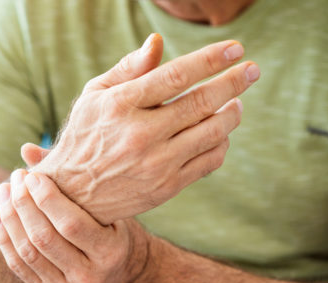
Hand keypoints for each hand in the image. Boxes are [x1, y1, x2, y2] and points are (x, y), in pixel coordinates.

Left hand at [0, 169, 149, 282]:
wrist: (118, 268)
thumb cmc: (112, 227)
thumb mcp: (105, 205)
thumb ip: (70, 178)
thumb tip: (26, 149)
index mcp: (109, 252)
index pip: (70, 224)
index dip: (47, 198)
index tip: (32, 175)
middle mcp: (88, 276)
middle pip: (44, 238)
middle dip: (24, 204)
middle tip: (16, 177)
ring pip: (27, 252)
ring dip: (10, 218)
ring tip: (4, 191)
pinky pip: (17, 265)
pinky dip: (3, 237)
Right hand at [33, 34, 259, 224]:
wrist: (74, 196)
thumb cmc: (84, 137)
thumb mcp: (94, 97)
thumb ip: (127, 69)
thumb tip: (157, 42)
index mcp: (120, 106)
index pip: (175, 76)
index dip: (210, 60)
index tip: (236, 49)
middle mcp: (140, 135)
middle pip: (201, 103)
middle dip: (234, 83)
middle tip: (253, 70)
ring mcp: (156, 164)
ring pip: (212, 133)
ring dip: (232, 113)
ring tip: (237, 103)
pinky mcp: (167, 187)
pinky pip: (209, 162)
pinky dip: (222, 144)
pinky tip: (220, 133)